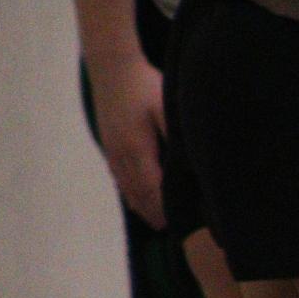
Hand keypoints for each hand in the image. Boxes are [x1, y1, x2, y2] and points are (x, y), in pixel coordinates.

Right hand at [88, 58, 167, 229]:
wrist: (112, 66)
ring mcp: (112, 150)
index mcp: (137, 149)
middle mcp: (121, 154)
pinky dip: (129, 191)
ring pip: (126, 186)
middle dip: (154, 213)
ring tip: (156, 222)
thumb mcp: (166, 109)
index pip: (152, 189)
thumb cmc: (144, 85)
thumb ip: (176, 137)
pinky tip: (138, 199)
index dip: (164, 209)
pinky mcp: (109, 143)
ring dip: (141, 206)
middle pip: (138, 193)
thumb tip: (190, 163)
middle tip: (171, 231)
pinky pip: (119, 176)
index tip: (180, 224)